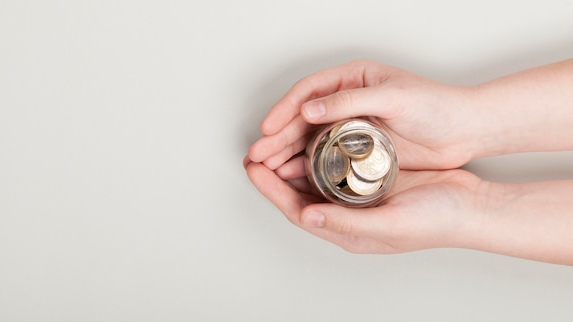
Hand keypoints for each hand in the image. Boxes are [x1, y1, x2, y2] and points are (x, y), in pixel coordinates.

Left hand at [244, 156, 486, 252]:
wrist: (471, 206)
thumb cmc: (437, 222)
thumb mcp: (391, 224)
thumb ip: (347, 222)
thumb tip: (306, 216)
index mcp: (347, 231)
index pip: (296, 209)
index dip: (271, 190)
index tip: (253, 167)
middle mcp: (347, 214)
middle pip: (299, 193)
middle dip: (274, 174)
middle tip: (256, 151)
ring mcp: (358, 196)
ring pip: (314, 178)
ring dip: (293, 160)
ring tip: (276, 141)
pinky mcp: (371, 178)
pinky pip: (336, 165)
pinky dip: (319, 152)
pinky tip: (312, 137)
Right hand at [247, 60, 480, 170]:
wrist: (464, 129)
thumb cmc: (436, 105)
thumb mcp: (393, 97)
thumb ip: (350, 101)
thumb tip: (310, 108)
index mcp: (353, 78)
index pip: (308, 91)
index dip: (284, 110)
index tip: (268, 128)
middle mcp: (348, 100)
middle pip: (303, 117)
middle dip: (278, 136)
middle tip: (258, 155)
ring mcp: (352, 124)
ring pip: (310, 137)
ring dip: (287, 153)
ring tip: (266, 168)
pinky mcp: (360, 146)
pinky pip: (325, 154)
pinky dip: (307, 165)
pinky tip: (293, 176)